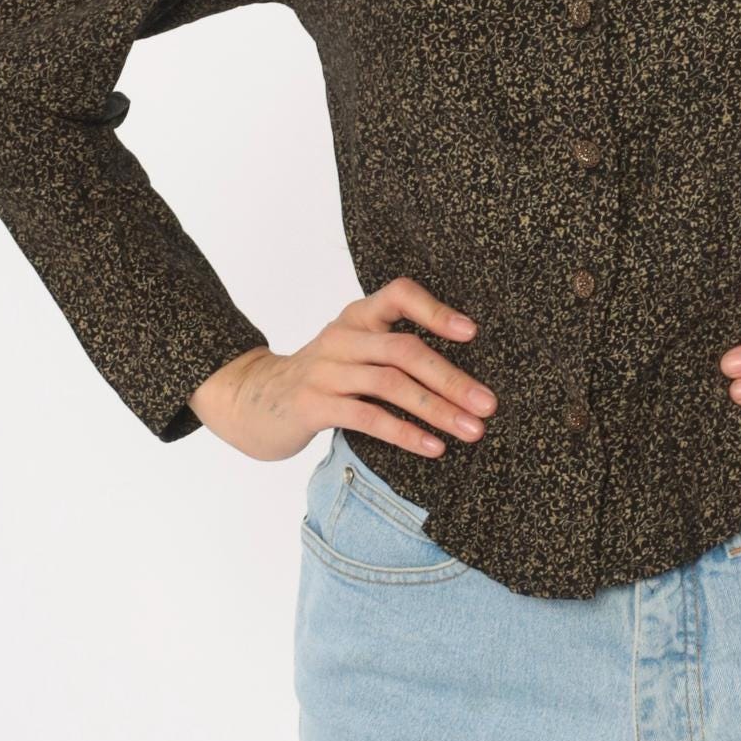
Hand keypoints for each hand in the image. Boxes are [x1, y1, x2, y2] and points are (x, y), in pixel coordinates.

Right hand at [190, 276, 496, 461]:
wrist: (251, 401)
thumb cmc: (320, 379)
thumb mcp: (352, 351)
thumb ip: (391, 350)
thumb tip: (462, 375)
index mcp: (356, 316)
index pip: (399, 294)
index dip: (436, 310)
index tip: (472, 333)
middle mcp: (342, 337)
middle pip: (405, 350)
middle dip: (452, 378)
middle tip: (489, 404)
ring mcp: (325, 371)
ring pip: (391, 385)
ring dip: (438, 410)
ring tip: (471, 430)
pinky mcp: (313, 405)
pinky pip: (368, 418)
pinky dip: (406, 433)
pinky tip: (433, 447)